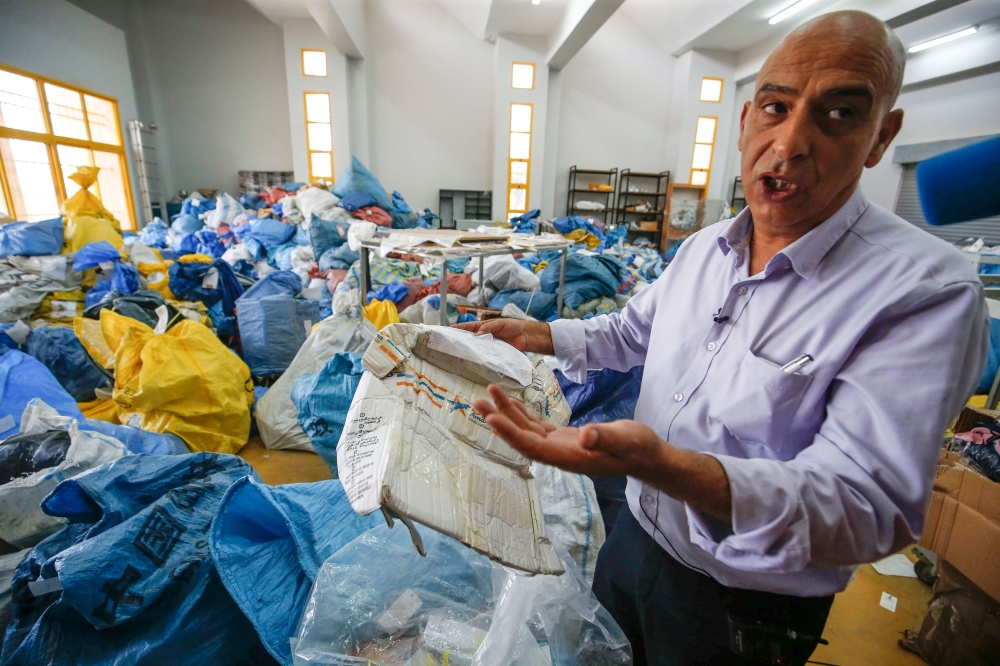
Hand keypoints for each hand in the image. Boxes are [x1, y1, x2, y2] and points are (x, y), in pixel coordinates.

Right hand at [452, 318, 553, 354]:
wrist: (526, 336)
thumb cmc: (513, 326)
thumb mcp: (501, 323)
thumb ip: (490, 328)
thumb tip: (478, 334)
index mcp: (483, 327)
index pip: (467, 328)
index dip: (457, 329)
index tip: (447, 330)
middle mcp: (483, 337)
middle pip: (468, 340)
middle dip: (459, 342)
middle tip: (448, 345)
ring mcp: (487, 346)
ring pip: (475, 349)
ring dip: (467, 352)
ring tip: (457, 355)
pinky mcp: (494, 354)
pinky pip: (484, 357)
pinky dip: (478, 359)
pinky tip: (472, 361)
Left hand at [473, 385, 733, 521]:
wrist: (647, 456)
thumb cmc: (638, 448)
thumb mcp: (626, 440)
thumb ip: (606, 438)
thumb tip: (586, 436)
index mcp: (569, 457)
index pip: (532, 446)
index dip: (510, 433)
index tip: (490, 418)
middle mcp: (558, 454)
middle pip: (522, 438)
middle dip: (499, 420)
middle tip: (478, 400)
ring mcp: (560, 447)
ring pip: (526, 431)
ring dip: (507, 414)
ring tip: (488, 395)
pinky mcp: (564, 439)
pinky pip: (537, 427)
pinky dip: (522, 414)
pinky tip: (511, 403)